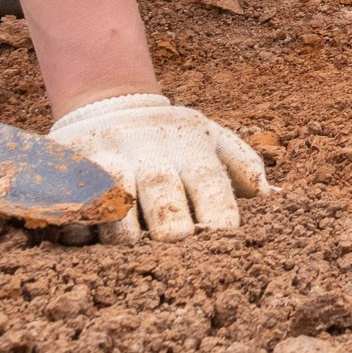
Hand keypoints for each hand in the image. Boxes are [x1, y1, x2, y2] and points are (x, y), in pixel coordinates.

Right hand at [48, 93, 268, 243]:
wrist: (112, 103)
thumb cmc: (175, 137)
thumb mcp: (214, 139)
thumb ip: (244, 167)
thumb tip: (281, 199)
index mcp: (191, 148)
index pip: (209, 180)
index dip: (217, 206)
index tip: (225, 234)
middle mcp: (151, 152)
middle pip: (162, 187)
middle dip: (170, 217)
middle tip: (177, 243)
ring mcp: (109, 158)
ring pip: (113, 192)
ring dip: (121, 224)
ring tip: (130, 249)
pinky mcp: (71, 166)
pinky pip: (70, 195)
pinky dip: (75, 218)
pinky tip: (83, 238)